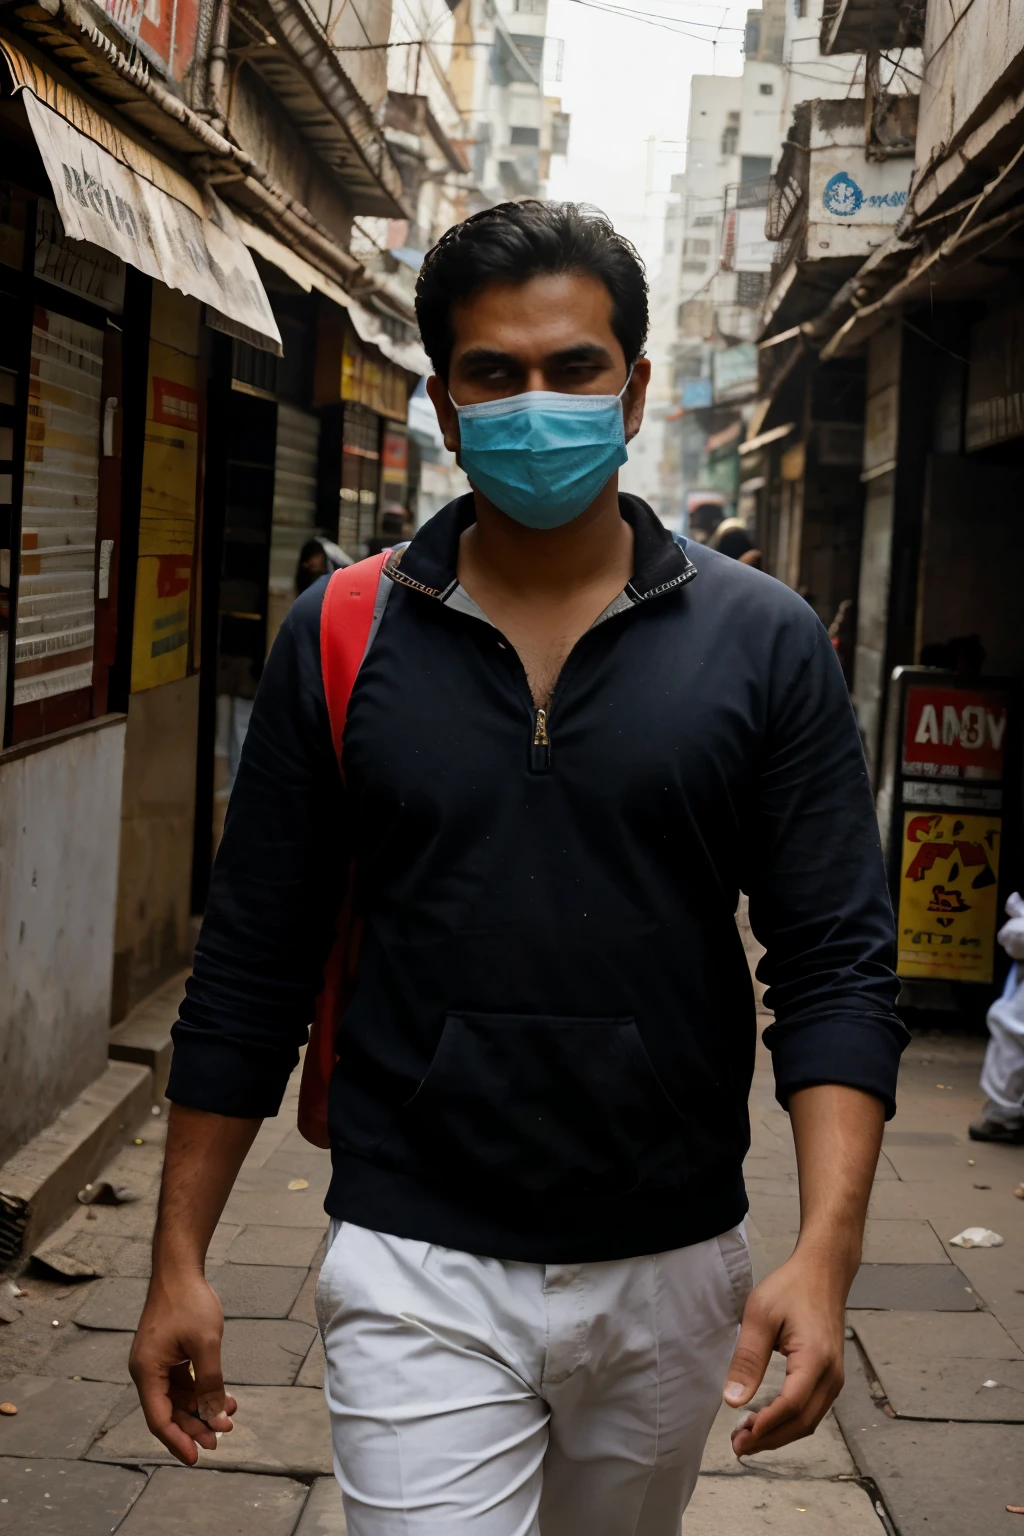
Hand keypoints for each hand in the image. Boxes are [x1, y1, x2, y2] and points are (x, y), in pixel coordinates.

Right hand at [129, 1269, 236, 1465]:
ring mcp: (156, 1363)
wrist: (179, 1268)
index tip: (197, 1457)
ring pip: (178, 1398)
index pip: (159, 1419)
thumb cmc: (189, 1301)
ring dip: (202, 1409)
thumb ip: (210, 1382)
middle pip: (169, 1411)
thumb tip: (214, 1417)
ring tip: (229, 1417)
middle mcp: (146, 1371)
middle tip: (222, 1438)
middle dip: (196, 1426)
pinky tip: (223, 1397)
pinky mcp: (167, 1354)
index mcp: (146, 1371)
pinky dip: (201, 1391)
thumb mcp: (206, 1344)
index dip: (178, 1440)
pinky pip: (182, 1383)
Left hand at [722, 1249, 847, 1455]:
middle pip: (802, 1422)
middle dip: (770, 1439)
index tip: (740, 1437)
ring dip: (779, 1434)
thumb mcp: (760, 1315)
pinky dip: (789, 1422)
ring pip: (809, 1421)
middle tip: (737, 1445)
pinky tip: (766, 1421)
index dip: (766, 1426)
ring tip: (746, 1437)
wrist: (823, 1273)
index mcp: (816, 1358)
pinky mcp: (830, 1377)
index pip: (791, 1405)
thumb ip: (748, 1358)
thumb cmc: (791, 1288)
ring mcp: (834, 1378)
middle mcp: (831, 1375)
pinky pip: (811, 1410)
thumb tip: (733, 1400)